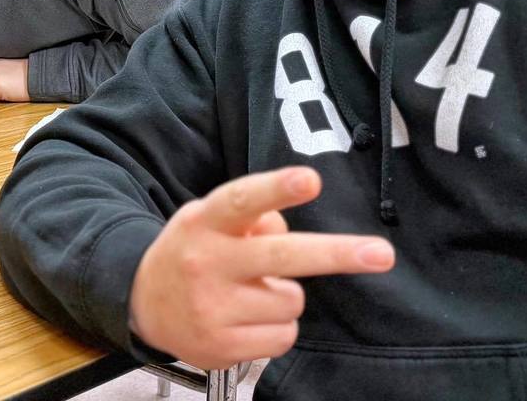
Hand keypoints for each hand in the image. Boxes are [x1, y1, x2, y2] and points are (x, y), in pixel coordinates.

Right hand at [129, 167, 394, 368]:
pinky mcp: (221, 347)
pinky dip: (276, 327)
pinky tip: (248, 317)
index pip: (243, 200)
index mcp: (206, 221)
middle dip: (336, 254)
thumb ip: (250, 216)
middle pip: (281, 256)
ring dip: (283, 295)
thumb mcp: (210, 218)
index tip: (310, 179)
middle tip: (383, 254)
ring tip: (251, 291)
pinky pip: (283, 335)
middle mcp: (208, 262)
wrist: (143, 303)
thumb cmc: (194, 249)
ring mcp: (214, 308)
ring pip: (291, 299)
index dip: (277, 189)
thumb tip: (288, 230)